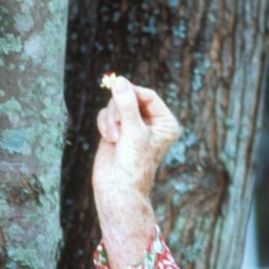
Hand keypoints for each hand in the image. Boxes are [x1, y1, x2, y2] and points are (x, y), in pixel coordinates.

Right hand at [92, 76, 179, 268]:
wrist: (118, 189)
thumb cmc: (133, 164)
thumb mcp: (133, 132)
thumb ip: (127, 105)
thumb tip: (119, 80)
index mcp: (165, 122)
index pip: (148, 95)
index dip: (132, 93)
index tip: (119, 95)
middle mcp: (150, 123)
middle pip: (129, 96)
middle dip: (119, 109)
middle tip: (118, 124)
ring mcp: (132, 126)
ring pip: (115, 105)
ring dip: (111, 119)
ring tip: (113, 137)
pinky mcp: (116, 130)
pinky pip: (106, 114)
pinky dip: (104, 124)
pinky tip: (108, 139)